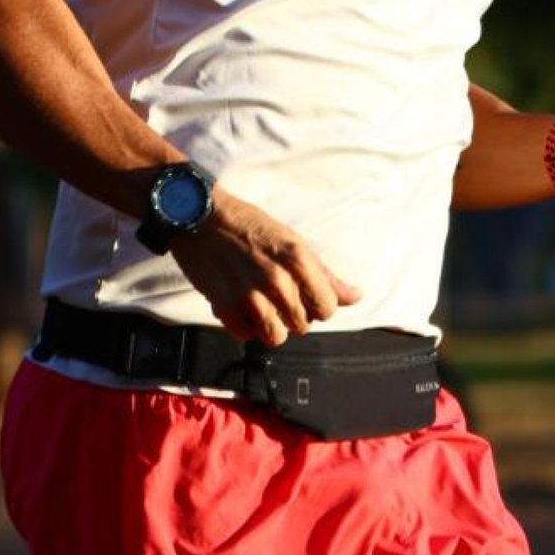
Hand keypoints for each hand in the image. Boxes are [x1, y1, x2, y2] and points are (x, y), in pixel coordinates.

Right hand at [171, 188, 360, 344]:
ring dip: (271, 325)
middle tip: (278, 296)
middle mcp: (277, 280)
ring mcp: (250, 297)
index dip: (319, 305)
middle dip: (294, 315)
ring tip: (261, 305)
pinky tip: (240, 305)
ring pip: (276, 337)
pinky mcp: (224, 308)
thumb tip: (355, 297)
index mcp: (298, 260)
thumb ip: (324, 274)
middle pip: (303, 325)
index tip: (306, 296)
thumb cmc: (248, 225)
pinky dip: (245, 326)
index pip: (328, 308)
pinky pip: (246, 335)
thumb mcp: (292, 242)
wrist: (199, 217)